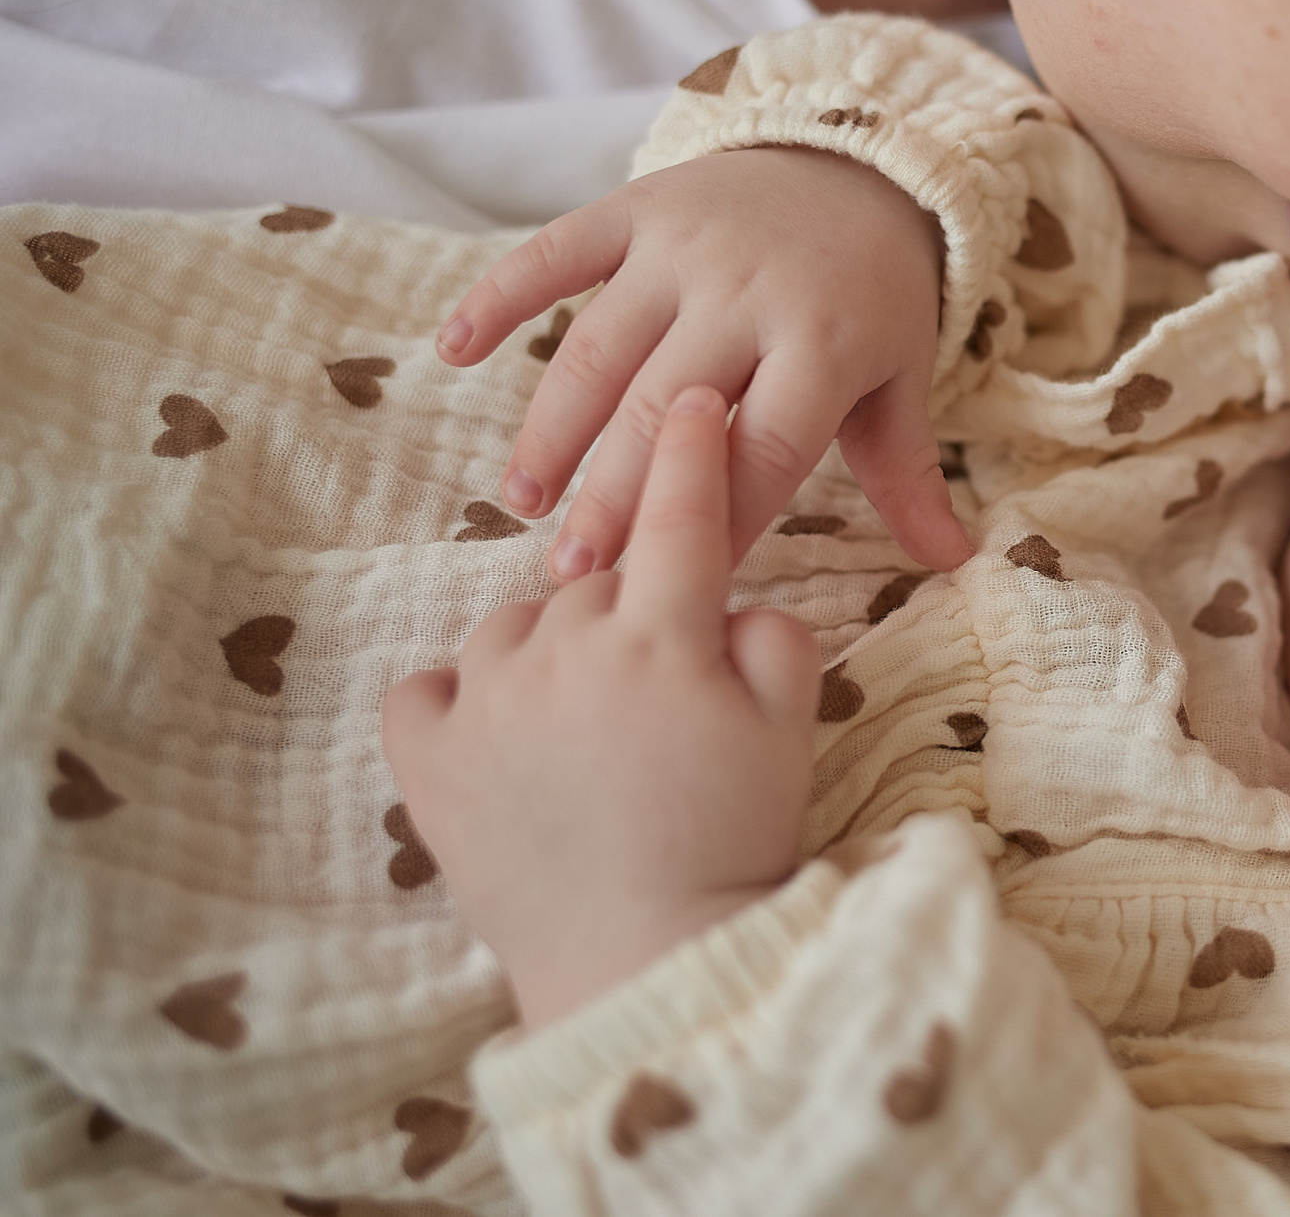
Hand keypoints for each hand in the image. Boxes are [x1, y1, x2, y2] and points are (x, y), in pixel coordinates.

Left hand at [382, 386, 821, 1029]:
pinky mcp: (429, 759)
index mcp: (665, 635)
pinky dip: (457, 694)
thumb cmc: (731, 841)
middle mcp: (567, 646)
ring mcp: (490, 698)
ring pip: (514, 624)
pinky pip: (428, 686)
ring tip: (584, 725)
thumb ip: (770, 640)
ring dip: (548, 649)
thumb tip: (730, 603)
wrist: (643, 959)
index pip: (680, 511)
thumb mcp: (790, 732)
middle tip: (656, 686)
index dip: (688, 448)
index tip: (690, 401)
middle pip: (597, 578)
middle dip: (627, 607)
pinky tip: (494, 727)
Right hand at [438, 146, 972, 578]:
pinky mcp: (638, 206)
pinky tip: (452, 352)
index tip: (672, 589)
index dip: (714, 522)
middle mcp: (750, 291)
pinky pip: (557, 250)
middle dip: (616, 496)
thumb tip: (954, 562)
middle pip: (667, 410)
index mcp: (824, 342)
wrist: (861, 162)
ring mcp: (686, 244)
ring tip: (523, 500)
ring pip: (601, 346)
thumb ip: (909, 472)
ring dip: (553, 426)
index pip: (761, 450)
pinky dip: (499, 295)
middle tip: (573, 574)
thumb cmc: (875, 297)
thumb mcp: (903, 378)